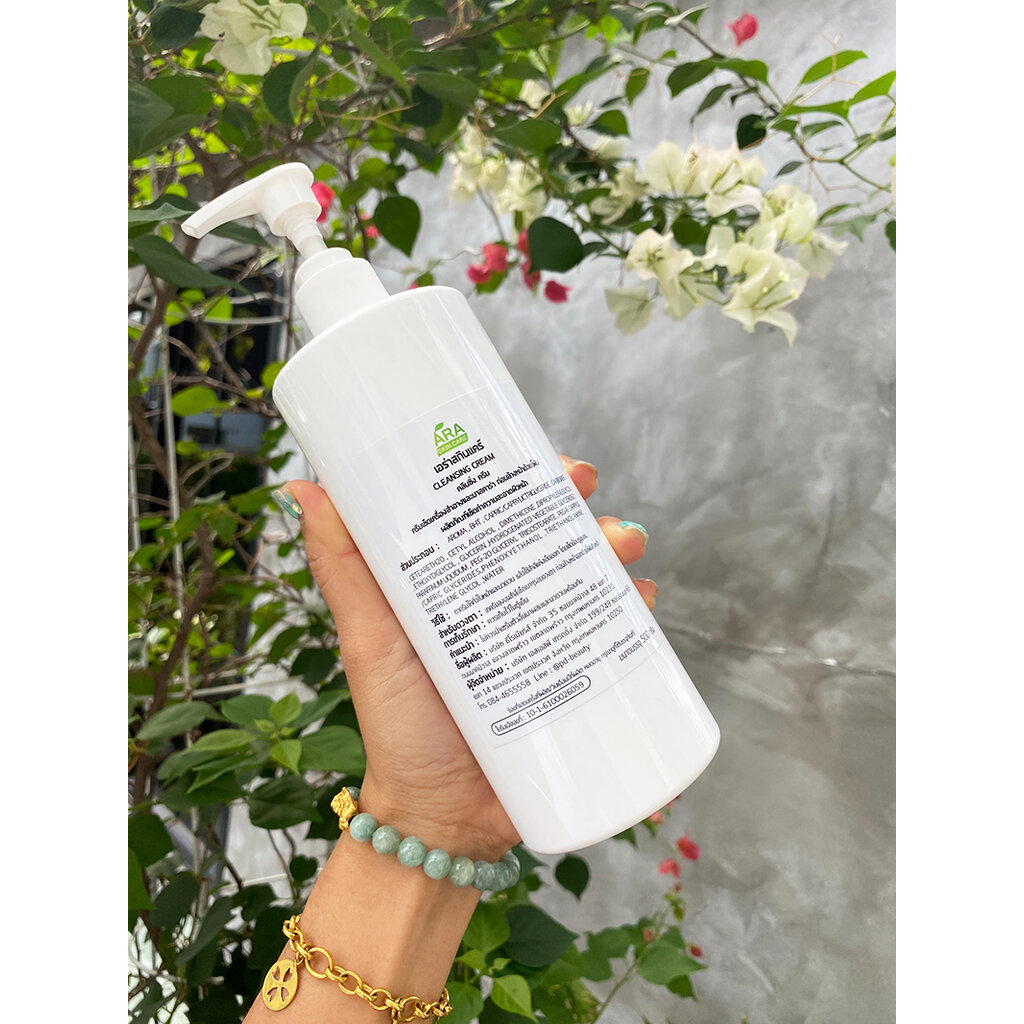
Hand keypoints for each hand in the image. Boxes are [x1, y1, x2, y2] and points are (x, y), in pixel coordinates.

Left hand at [280, 456, 656, 859]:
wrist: (442, 819)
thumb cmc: (397, 727)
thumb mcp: (368, 640)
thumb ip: (343, 570)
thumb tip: (305, 487)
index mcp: (459, 582)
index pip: (495, 511)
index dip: (524, 477)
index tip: (544, 459)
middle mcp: (506, 601)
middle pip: (552, 535)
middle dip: (580, 507)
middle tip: (590, 498)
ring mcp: (543, 639)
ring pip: (589, 576)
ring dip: (615, 550)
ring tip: (623, 548)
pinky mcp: (573, 680)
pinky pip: (614, 638)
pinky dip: (633, 613)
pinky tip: (641, 602)